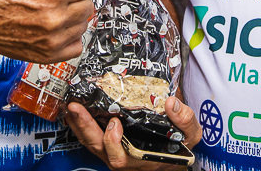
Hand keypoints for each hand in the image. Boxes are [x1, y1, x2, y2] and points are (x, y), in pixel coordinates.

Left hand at [64, 96, 200, 168]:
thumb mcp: (190, 134)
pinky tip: (74, 110)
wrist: (174, 155)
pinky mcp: (107, 145)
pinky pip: (89, 138)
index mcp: (140, 158)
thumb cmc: (179, 146)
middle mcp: (123, 158)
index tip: (114, 123)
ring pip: (90, 143)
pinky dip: (79, 125)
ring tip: (70, 105)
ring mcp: (113, 152)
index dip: (113, 142)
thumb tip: (171, 102)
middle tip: (76, 107)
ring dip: (77, 124)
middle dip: (85, 127)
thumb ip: (184, 120)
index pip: (120, 158)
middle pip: (98, 147)